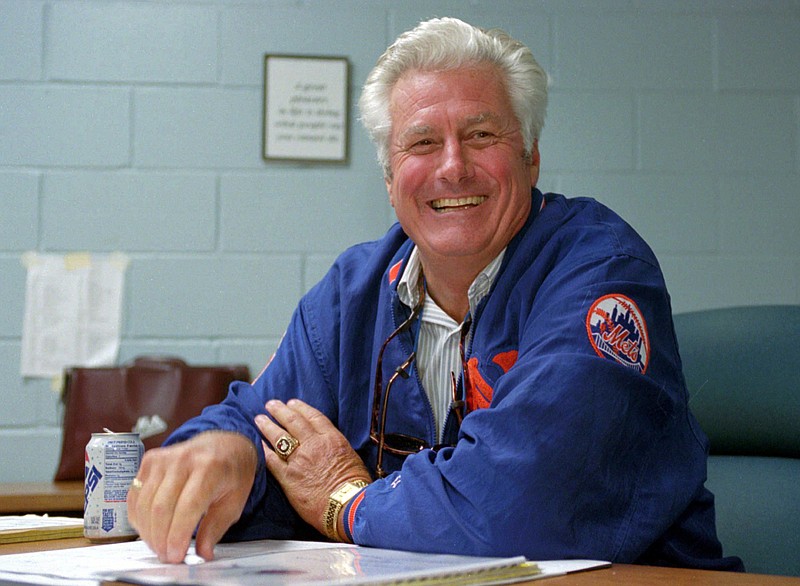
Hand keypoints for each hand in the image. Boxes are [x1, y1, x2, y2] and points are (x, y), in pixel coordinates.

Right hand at [127, 430, 256, 562]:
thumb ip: (216, 528)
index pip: (187, 507)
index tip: (176, 556)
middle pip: (161, 508)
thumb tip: (202, 554)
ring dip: (148, 532)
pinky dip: (139, 517)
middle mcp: (184, 459)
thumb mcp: (234, 500)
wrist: (223, 444)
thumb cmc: (231, 473)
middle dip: (161, 539)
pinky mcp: (150, 460)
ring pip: (145, 504)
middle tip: (167, 556)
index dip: (177, 536)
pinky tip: (149, 529)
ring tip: (160, 546)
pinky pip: (135, 495)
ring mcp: (164, 458)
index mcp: (210, 468)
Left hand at [256, 399, 370, 537]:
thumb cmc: (355, 487)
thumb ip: (337, 449)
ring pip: (279, 437)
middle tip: (270, 404)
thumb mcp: (352, 458)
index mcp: (332, 439)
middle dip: (280, 411)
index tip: (292, 402)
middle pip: (293, 422)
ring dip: (268, 426)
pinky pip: (272, 460)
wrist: (348, 506)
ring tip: (259, 419)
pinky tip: (258, 445)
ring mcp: (299, 460)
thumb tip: (332, 447)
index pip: (313, 417)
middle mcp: (314, 445)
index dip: (301, 408)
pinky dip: (264, 451)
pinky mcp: (288, 478)